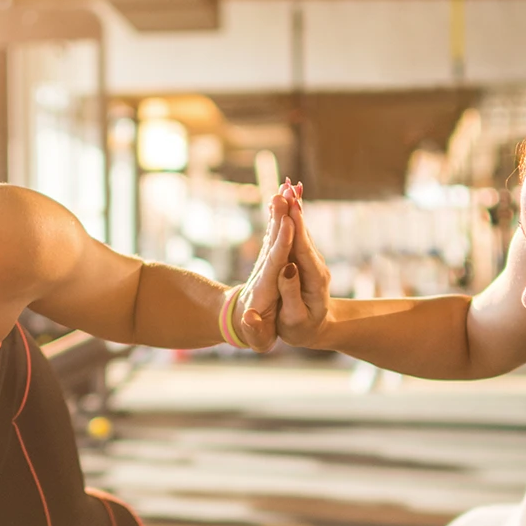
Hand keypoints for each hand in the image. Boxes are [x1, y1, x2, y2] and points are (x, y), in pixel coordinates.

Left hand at [228, 187, 298, 350]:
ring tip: (286, 188)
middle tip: (284, 194)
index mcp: (264, 289)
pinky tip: (285, 197)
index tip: (287, 224)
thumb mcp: (255, 338)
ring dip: (280, 212)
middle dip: (279, 219)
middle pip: (273, 243)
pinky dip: (281, 216)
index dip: (281, 244)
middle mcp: (264, 271)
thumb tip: (250, 318)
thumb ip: (253, 329)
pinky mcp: (270, 259)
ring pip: (274, 234)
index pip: (274, 264)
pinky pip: (277, 234)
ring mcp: (266, 263)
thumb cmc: (253, 333)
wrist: (238, 322)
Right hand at [268, 181, 331, 346]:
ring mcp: (311, 260)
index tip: (290, 209)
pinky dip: (290, 216)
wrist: (317, 329)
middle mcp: (316, 265)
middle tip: (286, 187)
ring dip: (293, 208)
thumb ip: (291, 293)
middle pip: (304, 235)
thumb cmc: (302, 329)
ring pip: (301, 231)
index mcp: (314, 280)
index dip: (297, 229)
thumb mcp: (295, 319)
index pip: (304, 251)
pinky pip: (296, 235)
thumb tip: (287, 267)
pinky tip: (285, 199)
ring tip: (285, 186)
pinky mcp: (304, 258)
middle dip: (295, 211)